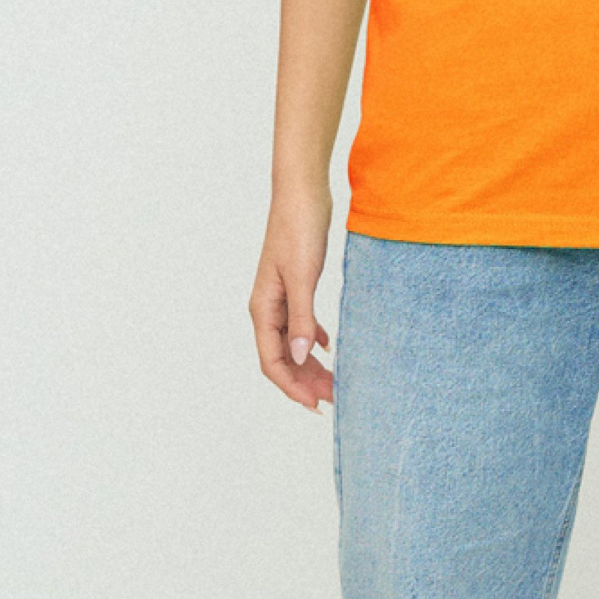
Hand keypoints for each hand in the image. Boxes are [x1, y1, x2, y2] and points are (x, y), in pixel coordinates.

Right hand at [251, 185, 333, 410]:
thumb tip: (298, 356)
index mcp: (263, 308)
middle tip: (334, 399)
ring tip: (335, 381)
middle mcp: (268, 306)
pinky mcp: (295, 285)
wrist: (302, 193)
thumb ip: (302, 317)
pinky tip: (330, 347)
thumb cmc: (299, 229)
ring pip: (292, 343)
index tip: (316, 405)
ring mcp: (280, 297)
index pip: (272, 362)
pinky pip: (300, 323)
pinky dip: (313, 339)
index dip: (292, 387)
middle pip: (281, 358)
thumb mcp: (304, 276)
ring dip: (310, 365)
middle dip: (305, 382)